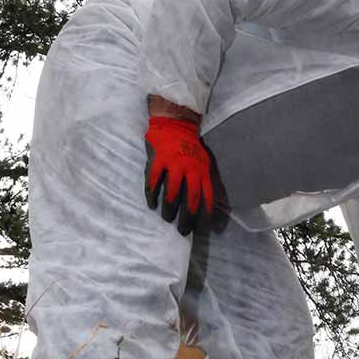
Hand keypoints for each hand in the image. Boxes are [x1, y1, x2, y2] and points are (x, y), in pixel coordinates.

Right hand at [144, 115, 213, 235]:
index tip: (202, 230)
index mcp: (202, 172)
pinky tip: (152, 204)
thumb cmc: (190, 149)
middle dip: (187, 217)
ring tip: (167, 219)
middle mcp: (190, 169)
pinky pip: (154, 181)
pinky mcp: (158, 160)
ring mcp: (174, 164)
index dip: (205, 215)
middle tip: (183, 231)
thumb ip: (203, 181)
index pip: (207, 197)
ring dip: (169, 208)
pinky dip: (152, 194)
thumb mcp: (203, 163)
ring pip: (172, 192)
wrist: (175, 126)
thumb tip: (206, 206)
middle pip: (191, 198)